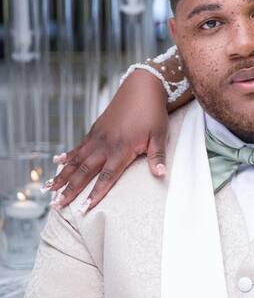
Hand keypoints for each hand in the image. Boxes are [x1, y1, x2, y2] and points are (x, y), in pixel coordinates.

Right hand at [46, 69, 168, 211]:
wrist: (142, 88)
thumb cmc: (153, 113)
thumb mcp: (159, 135)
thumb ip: (157, 157)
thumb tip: (160, 175)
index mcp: (121, 149)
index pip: (106, 177)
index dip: (94, 194)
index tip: (83, 209)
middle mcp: (105, 145)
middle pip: (84, 172)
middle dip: (70, 190)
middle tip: (57, 204)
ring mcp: (98, 137)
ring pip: (77, 160)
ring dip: (63, 175)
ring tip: (49, 189)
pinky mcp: (95, 129)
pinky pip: (79, 146)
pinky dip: (68, 155)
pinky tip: (57, 161)